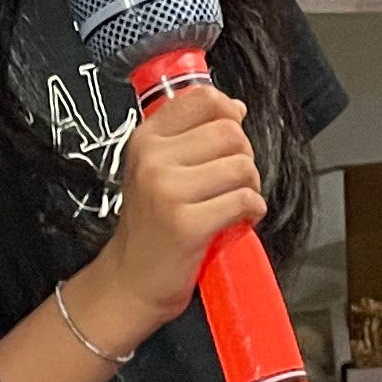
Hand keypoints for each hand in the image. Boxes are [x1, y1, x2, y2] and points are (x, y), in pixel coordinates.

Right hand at [90, 85, 266, 332]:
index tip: (226, 143)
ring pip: (242, 165)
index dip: (228, 116)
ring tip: (231, 203)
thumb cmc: (151, 227)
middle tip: (230, 183)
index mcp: (146, 139)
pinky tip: (235, 221)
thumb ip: (192, 135)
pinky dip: (252, 211)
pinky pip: (245, 200)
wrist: (130, 282)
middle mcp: (153, 158)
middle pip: (230, 132)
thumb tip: (236, 108)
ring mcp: (168, 190)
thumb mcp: (157, 170)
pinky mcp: (187, 223)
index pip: (203, 98)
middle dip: (243, 157)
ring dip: (250, 187)